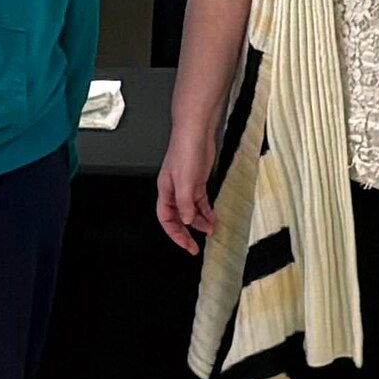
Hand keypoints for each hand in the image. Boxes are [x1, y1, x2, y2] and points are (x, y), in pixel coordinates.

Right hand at [153, 135, 216, 254]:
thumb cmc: (185, 149)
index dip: (175, 234)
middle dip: (186, 233)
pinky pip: (201, 202)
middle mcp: (174, 190)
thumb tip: (186, 221)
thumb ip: (185, 203)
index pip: (166, 219)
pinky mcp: (198, 181)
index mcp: (165, 191)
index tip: (186, 245)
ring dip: (200, 222)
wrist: (196, 131)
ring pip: (191, 211)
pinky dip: (206, 211)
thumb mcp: (185, 180)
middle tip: (195, 246)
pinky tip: (213, 218)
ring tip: (210, 230)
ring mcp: (186, 186)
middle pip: (178, 218)